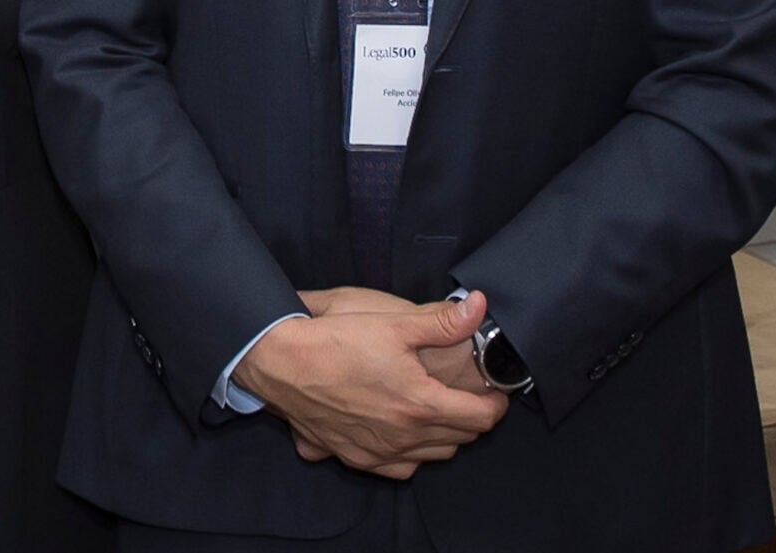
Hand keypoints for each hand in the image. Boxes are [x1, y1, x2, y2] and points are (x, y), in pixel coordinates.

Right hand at [237, 289, 507, 477]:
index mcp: (420, 405)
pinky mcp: (354, 456)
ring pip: (432, 456)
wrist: (279, 362)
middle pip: (460, 439)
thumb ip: (442, 321)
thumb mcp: (392, 323)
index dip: (496, 404)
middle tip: (468, 394)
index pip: (480, 418)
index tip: (496, 391)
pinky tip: (400, 433)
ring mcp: (378, 452)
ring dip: (444, 437)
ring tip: (438, 411)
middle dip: (472, 418)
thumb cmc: (334, 341)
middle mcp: (403, 437)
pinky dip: (409, 453)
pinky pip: (397, 467)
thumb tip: (479, 309)